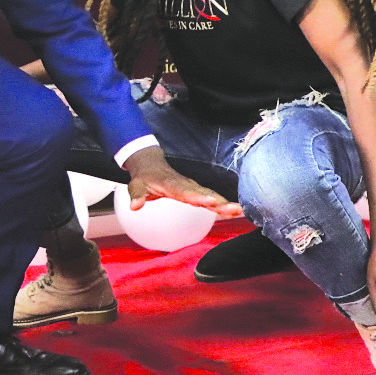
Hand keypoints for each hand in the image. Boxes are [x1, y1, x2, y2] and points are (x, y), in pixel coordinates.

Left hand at [123, 146, 243, 217]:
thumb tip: (135, 206)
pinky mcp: (196, 191)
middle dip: (220, 202)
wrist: (150, 163)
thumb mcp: (136, 185)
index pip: (186, 192)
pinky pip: (211, 197)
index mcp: (171, 184)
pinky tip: (236, 211)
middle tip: (234, 209)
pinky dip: (223, 204)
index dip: (198, 197)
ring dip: (225, 203)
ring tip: (240, 210)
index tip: (211, 201)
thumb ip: (137, 195)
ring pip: (211, 196)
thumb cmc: (144, 176)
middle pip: (204, 194)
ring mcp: (192, 187)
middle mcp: (186, 185)